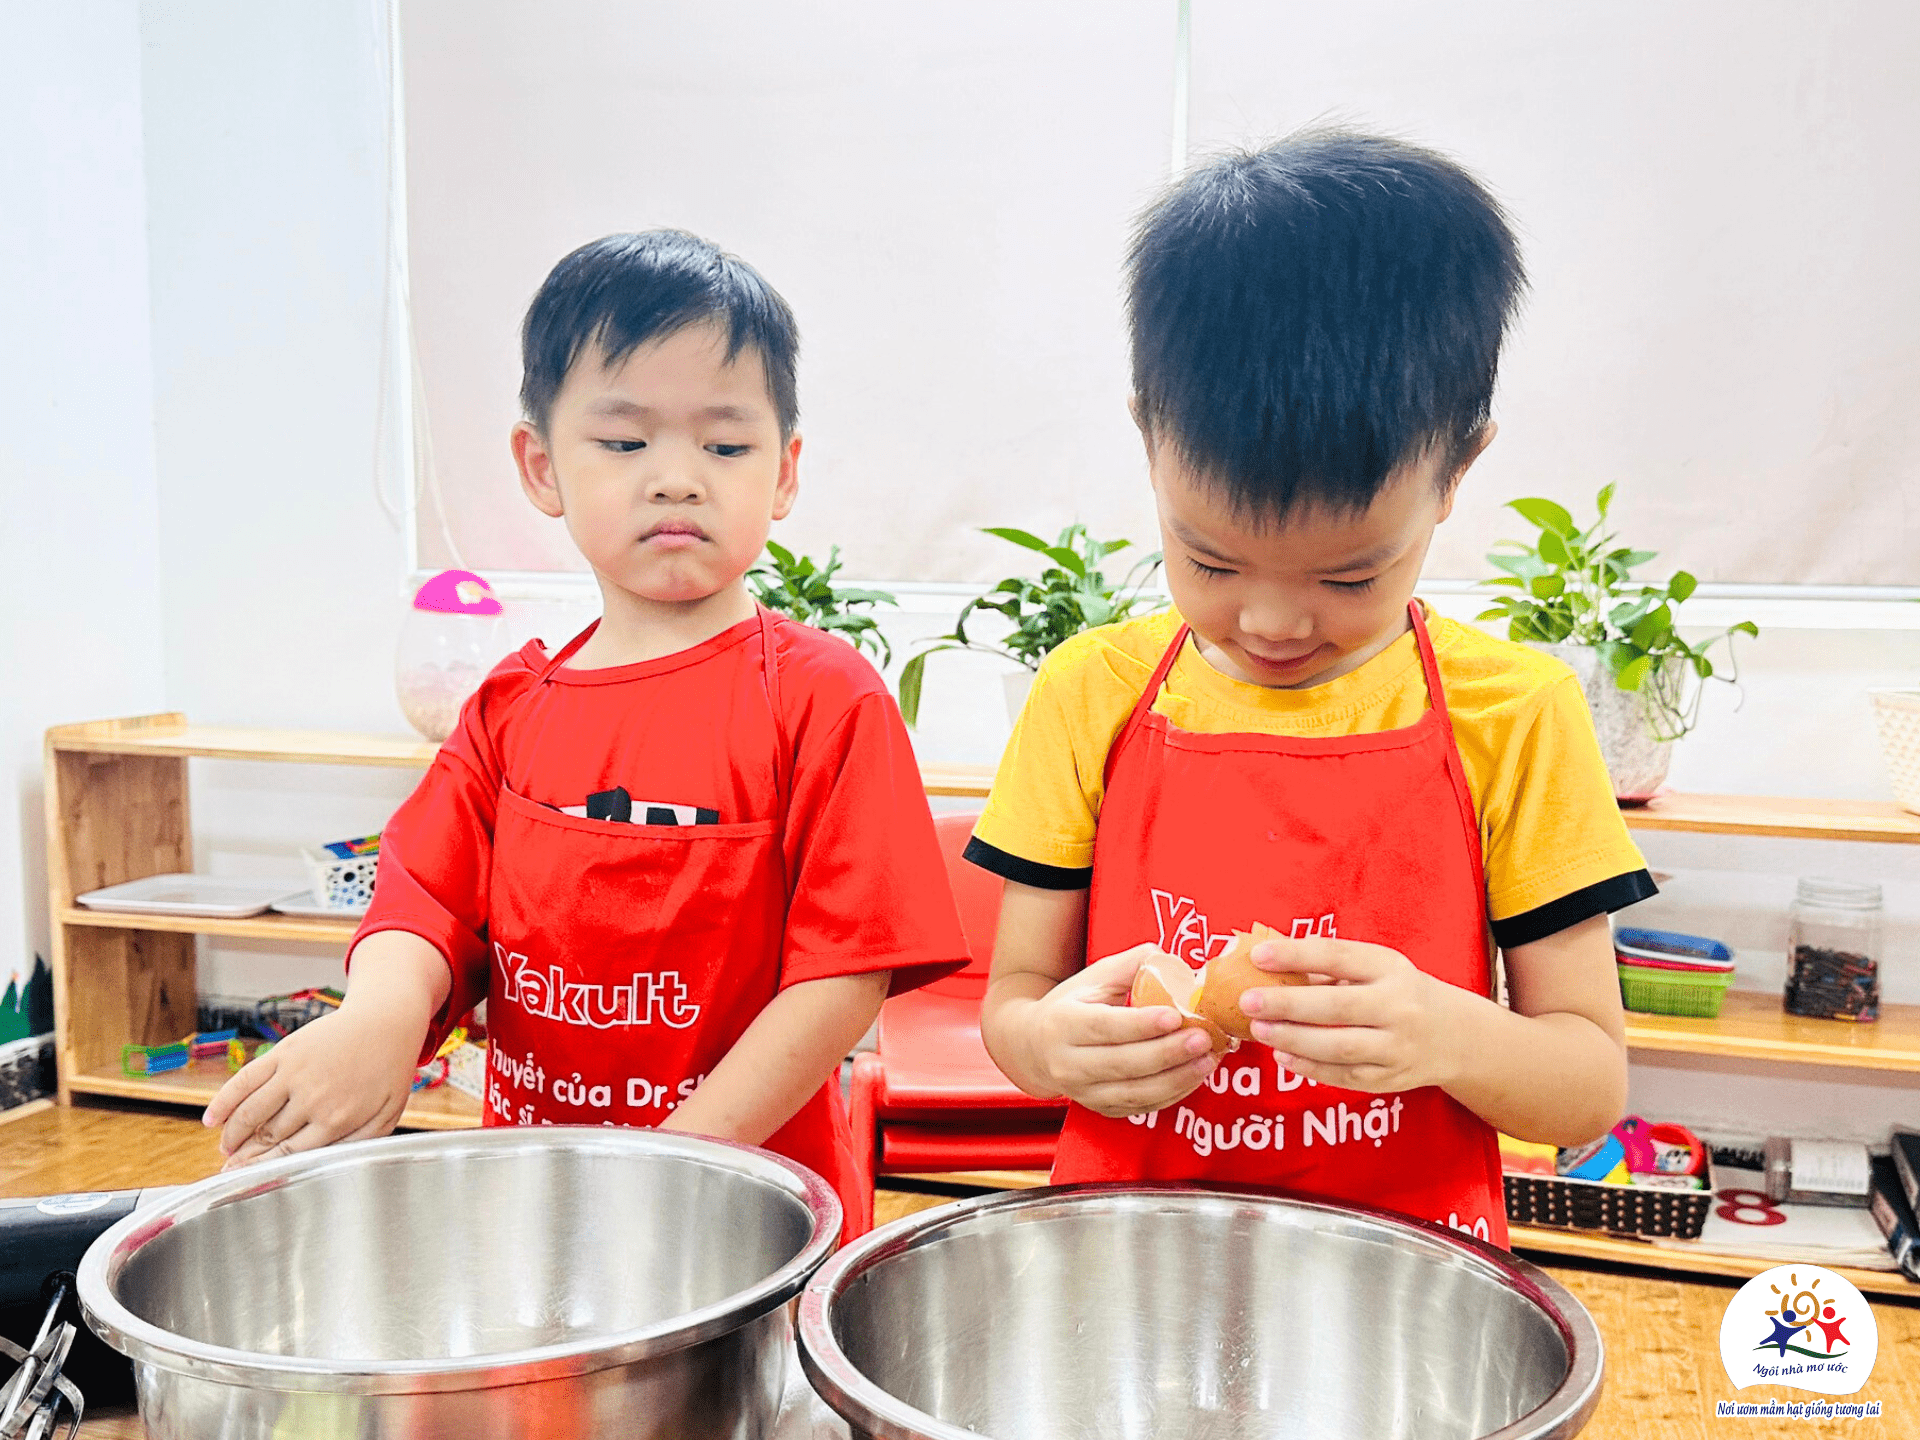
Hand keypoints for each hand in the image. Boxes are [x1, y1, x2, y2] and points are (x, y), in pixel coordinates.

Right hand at [202, 1004, 425, 1168]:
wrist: (386, 1021)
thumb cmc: (388, 1070)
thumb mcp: (387, 1114)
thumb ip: (360, 1143)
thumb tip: (328, 1166)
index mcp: (337, 1120)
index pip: (289, 1155)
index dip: (262, 1170)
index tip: (245, 1180)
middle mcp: (313, 1099)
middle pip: (267, 1138)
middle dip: (245, 1158)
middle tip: (229, 1169)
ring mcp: (295, 1073)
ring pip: (250, 1114)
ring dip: (232, 1135)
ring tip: (226, 1148)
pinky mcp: (284, 1052)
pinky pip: (245, 1080)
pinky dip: (223, 1101)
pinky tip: (211, 1119)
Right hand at [1012, 944, 1218, 1117]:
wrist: (1035, 1048)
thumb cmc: (1071, 1007)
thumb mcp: (1093, 978)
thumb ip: (1132, 965)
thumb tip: (1173, 960)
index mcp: (1063, 1023)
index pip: (1105, 1026)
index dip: (1141, 1025)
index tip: (1175, 1016)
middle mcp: (1067, 1063)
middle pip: (1123, 1063)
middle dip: (1168, 1053)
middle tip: (1203, 1038)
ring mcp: (1083, 1092)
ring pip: (1135, 1092)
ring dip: (1177, 1078)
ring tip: (1208, 1059)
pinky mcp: (1101, 1109)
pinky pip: (1141, 1107)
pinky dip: (1172, 1094)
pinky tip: (1194, 1075)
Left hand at [1238, 935, 1468, 1092]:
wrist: (1454, 1034)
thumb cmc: (1397, 991)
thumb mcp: (1375, 967)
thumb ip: (1330, 965)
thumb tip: (1268, 960)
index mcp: (1389, 969)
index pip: (1339, 957)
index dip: (1297, 955)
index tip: (1259, 956)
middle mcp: (1397, 1007)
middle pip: (1337, 1007)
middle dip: (1287, 1004)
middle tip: (1248, 1001)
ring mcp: (1396, 1047)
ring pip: (1338, 1047)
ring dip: (1292, 1039)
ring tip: (1258, 1030)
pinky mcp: (1390, 1078)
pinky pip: (1344, 1076)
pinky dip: (1309, 1068)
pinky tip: (1282, 1056)